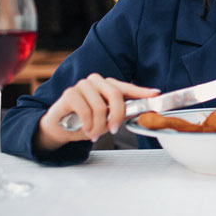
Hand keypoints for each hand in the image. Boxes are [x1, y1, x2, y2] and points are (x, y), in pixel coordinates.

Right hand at [36, 74, 159, 151]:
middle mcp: (96, 81)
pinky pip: (86, 111)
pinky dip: (88, 125)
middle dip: (117, 115)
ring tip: (94, 133)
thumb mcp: (106, 120)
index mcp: (107, 86)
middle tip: (114, 129)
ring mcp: (82, 85)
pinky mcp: (70, 93)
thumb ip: (120, 114)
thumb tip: (141, 113)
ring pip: (100, 106)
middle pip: (115, 95)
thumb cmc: (84, 122)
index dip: (142, 91)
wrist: (59, 128)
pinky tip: (85, 130)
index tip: (155, 94)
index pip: (127, 87)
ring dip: (99, 125)